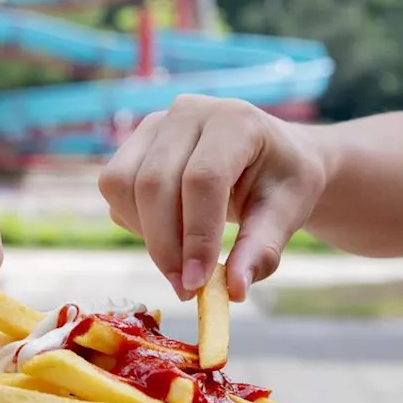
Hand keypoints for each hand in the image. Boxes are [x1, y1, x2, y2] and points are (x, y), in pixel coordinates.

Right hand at [99, 96, 325, 300]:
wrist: (268, 156)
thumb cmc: (280, 182)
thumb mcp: (287, 213)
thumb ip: (262, 249)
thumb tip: (233, 291)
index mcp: (235, 120)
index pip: (203, 179)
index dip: (196, 236)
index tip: (198, 284)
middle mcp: (188, 111)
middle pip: (154, 183)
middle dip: (165, 246)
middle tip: (184, 288)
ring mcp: (155, 124)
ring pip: (122, 185)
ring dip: (145, 235)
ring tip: (179, 260)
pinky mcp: (134, 143)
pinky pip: (114, 189)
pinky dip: (134, 223)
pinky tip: (170, 234)